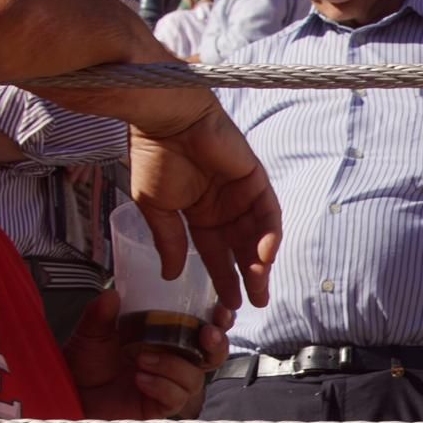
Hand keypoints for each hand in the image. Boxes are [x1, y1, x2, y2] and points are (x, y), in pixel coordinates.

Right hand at [33, 71, 280, 311]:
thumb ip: (169, 241)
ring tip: (260, 286)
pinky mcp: (255, 179)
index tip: (229, 304)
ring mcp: (241, 194)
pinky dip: (269, 234)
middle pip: (242, 249)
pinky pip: (268, 212)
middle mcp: (223, 207)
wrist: (164, 118)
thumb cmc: (153, 155)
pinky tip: (265, 255)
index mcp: (199, 215)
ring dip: (261, 262)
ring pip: (257, 235)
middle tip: (254, 303)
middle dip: (249, 277)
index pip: (215, 253)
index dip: (223, 278)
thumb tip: (171, 275)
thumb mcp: (156, 208)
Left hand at [64, 290, 231, 418]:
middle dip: (217, 344)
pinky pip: (176, 397)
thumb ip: (101, 314)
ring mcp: (170, 384)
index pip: (202, 326)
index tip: (220, 311)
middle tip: (206, 335)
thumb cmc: (85, 362)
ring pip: (195, 377)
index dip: (218, 320)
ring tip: (142, 360)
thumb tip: (112, 294)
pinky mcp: (161, 407)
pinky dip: (161, 386)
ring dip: (173, 366)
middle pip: (213, 355)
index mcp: (165, 336)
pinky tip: (140, 379)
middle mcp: (174, 360)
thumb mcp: (91, 332)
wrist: (71, 392)